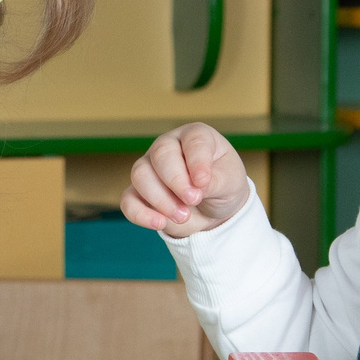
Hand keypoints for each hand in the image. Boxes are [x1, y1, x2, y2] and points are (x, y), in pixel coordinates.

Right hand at [119, 124, 252, 238]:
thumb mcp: (231, 182)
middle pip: (160, 154)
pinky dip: (141, 214)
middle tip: (193, 200)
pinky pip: (128, 200)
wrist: (214, 209)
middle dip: (176, 181)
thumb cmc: (223, 185)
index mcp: (195, 136)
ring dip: (161, 199)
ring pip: (140, 175)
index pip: (192, 140)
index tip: (203, 182)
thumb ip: (215, 182)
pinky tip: (159, 223)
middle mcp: (169, 146)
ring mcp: (150, 168)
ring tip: (183, 216)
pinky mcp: (139, 193)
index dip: (196, 161)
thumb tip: (196, 187)